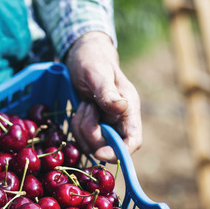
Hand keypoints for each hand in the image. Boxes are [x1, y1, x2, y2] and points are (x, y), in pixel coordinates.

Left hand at [65, 32, 141, 161]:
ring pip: (92, 145)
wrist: (83, 55)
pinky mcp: (94, 127)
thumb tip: (121, 108)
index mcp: (129, 109)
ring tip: (85, 104)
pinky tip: (81, 109)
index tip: (99, 153)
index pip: (132, 141)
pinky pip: (82, 139)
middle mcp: (120, 120)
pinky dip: (76, 127)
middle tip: (87, 107)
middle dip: (90, 133)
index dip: (118, 152)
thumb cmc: (93, 61)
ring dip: (81, 127)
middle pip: (107, 147)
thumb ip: (108, 93)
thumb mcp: (98, 74)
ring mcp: (106, 125)